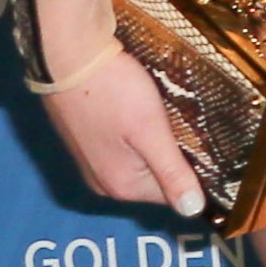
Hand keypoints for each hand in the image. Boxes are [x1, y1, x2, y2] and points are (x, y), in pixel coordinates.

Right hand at [42, 51, 208, 218]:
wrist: (66, 56)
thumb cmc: (111, 91)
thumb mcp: (151, 131)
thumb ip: (172, 172)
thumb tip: (193, 210)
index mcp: (121, 186)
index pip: (175, 193)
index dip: (193, 168)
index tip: (199, 140)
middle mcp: (103, 183)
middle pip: (157, 178)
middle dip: (174, 154)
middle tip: (180, 123)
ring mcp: (90, 164)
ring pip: (142, 161)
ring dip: (157, 142)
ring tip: (160, 114)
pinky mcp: (84, 143)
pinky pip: (124, 148)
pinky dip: (137, 134)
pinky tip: (139, 111)